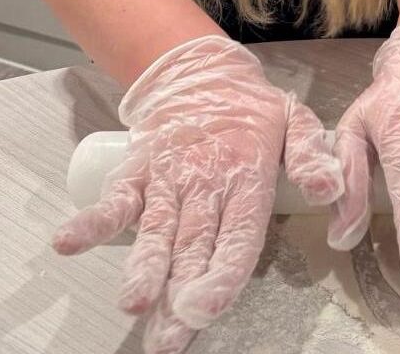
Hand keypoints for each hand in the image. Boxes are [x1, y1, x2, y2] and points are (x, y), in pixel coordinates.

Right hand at [53, 35, 342, 353]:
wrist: (203, 72)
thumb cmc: (253, 111)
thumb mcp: (296, 121)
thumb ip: (312, 155)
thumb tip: (328, 190)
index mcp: (248, 175)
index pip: (238, 232)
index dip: (223, 272)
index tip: (208, 306)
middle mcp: (205, 181)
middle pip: (193, 244)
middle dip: (181, 293)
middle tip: (170, 336)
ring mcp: (167, 177)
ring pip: (155, 229)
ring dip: (143, 267)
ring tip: (134, 301)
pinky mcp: (138, 170)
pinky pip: (115, 197)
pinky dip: (92, 219)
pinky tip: (70, 242)